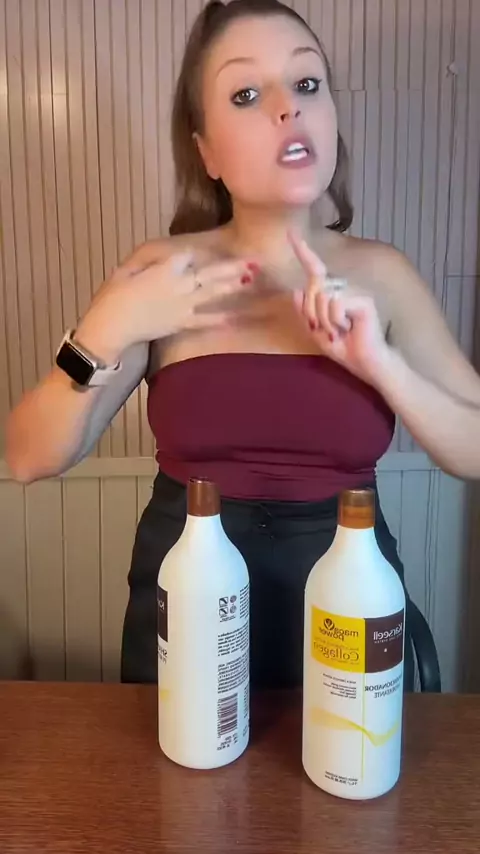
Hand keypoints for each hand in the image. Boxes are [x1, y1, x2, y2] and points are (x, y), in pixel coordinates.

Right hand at [76, 250, 253, 359]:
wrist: (112, 327)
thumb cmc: (112, 297)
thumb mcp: (125, 270)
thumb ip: (147, 261)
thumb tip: (167, 257)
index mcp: (164, 269)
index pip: (186, 255)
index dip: (196, 253)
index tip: (202, 252)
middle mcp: (178, 285)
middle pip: (208, 273)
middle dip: (230, 267)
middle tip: (252, 260)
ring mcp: (182, 306)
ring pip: (211, 293)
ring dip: (231, 286)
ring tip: (250, 279)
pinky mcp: (180, 324)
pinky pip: (203, 321)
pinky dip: (219, 321)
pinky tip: (235, 318)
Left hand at [289, 231, 390, 384]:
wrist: (366, 363)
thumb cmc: (345, 349)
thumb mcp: (317, 332)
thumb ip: (305, 312)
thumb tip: (297, 290)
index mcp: (331, 293)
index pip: (314, 269)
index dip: (303, 251)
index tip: (290, 232)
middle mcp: (342, 287)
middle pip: (312, 288)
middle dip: (313, 315)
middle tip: (330, 332)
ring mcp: (354, 291)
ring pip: (322, 297)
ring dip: (325, 321)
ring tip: (341, 331)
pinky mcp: (363, 299)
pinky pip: (335, 304)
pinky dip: (336, 321)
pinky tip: (349, 329)